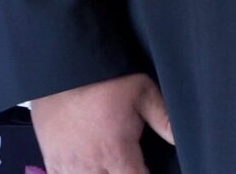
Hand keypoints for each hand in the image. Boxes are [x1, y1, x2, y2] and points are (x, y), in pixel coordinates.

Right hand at [34, 72, 171, 173]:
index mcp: (116, 154)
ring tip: (112, 164)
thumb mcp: (143, 92)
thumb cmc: (104, 81)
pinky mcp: (53, 163)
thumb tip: (182, 139)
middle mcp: (91, 167)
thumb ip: (165, 119)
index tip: (148, 167)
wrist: (62, 71)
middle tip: (131, 163)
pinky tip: (89, 166)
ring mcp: (69, 167)